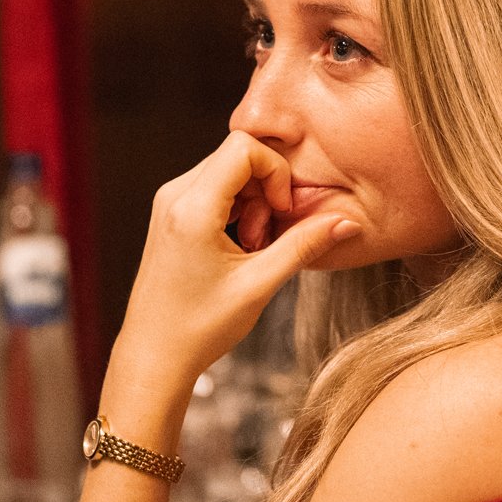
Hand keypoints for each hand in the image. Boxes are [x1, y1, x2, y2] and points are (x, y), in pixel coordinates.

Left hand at [111, 132, 356, 404]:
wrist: (154, 355)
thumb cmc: (199, 328)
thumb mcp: (259, 284)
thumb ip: (304, 245)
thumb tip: (347, 221)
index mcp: (192, 209)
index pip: (243, 147)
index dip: (276, 172)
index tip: (283, 211)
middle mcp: (173, 196)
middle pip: (236, 155)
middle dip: (265, 188)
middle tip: (267, 236)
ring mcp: (168, 202)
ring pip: (227, 170)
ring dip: (252, 199)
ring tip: (252, 246)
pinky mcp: (170, 213)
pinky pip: (214, 187)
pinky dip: (237, 207)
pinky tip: (240, 245)